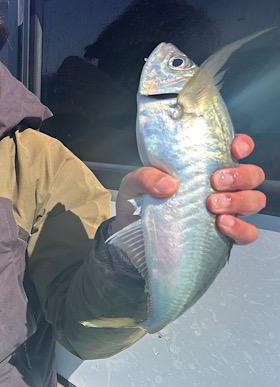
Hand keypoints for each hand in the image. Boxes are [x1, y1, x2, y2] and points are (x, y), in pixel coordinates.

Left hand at [112, 134, 265, 244]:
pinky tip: (222, 224)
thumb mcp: (132, 185)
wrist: (131, 241)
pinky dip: (241, 228)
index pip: (233, 150)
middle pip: (251, 175)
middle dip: (240, 175)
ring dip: (239, 200)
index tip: (234, 149)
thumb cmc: (136, 206)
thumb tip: (168, 184)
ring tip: (213, 204)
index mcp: (201, 167)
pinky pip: (247, 233)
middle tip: (215, 181)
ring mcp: (224, 211)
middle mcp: (218, 187)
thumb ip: (144, 177)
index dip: (241, 146)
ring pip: (254, 200)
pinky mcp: (223, 237)